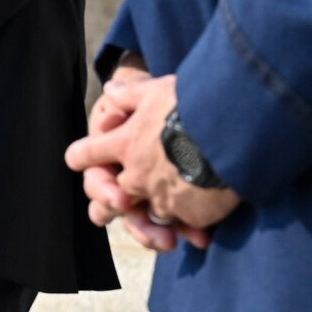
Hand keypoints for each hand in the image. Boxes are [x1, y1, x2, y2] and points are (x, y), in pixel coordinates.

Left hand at [65, 74, 241, 249]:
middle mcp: (136, 175)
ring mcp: (163, 198)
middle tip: (137, 195)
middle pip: (119, 191)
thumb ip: (130, 95)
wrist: (232, 131)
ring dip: (166, 207)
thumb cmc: (190, 105)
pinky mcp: (192, 215)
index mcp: (124, 144)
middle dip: (124, 196)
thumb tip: (110, 90)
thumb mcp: (154, 90)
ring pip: (155, 210)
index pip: (87, 154)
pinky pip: (188, 221)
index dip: (81, 156)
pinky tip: (208, 207)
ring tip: (184, 197)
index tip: (78, 160)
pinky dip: (194, 218)